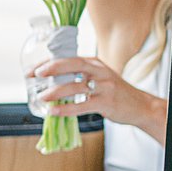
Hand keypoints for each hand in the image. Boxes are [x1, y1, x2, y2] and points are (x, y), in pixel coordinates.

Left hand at [30, 54, 164, 136]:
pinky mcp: (106, 103)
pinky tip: (54, 112)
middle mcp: (99, 72)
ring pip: (76, 86)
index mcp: (94, 63)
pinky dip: (67, 108)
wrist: (140, 106)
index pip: (68, 58)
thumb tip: (49, 82)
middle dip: (52, 68)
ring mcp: (104, 87)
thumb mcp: (98, 77)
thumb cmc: (114, 92)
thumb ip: (78, 76)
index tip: (31, 70)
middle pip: (73, 65)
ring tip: (42, 97)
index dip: (48, 63)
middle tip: (36, 75)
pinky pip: (83, 105)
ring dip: (56, 92)